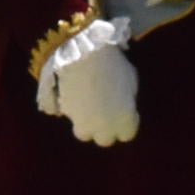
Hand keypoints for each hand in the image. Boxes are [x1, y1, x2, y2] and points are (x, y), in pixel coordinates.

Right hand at [34, 17, 138, 145]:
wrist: (84, 55)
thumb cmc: (114, 65)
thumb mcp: (131, 80)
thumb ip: (128, 97)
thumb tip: (123, 100)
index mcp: (124, 122)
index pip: (127, 134)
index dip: (126, 122)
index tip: (124, 109)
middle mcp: (103, 129)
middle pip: (104, 139)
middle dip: (104, 128)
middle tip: (104, 110)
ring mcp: (81, 123)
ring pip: (83, 132)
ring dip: (85, 122)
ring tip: (86, 104)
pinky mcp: (63, 112)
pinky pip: (68, 115)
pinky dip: (68, 108)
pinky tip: (71, 93)